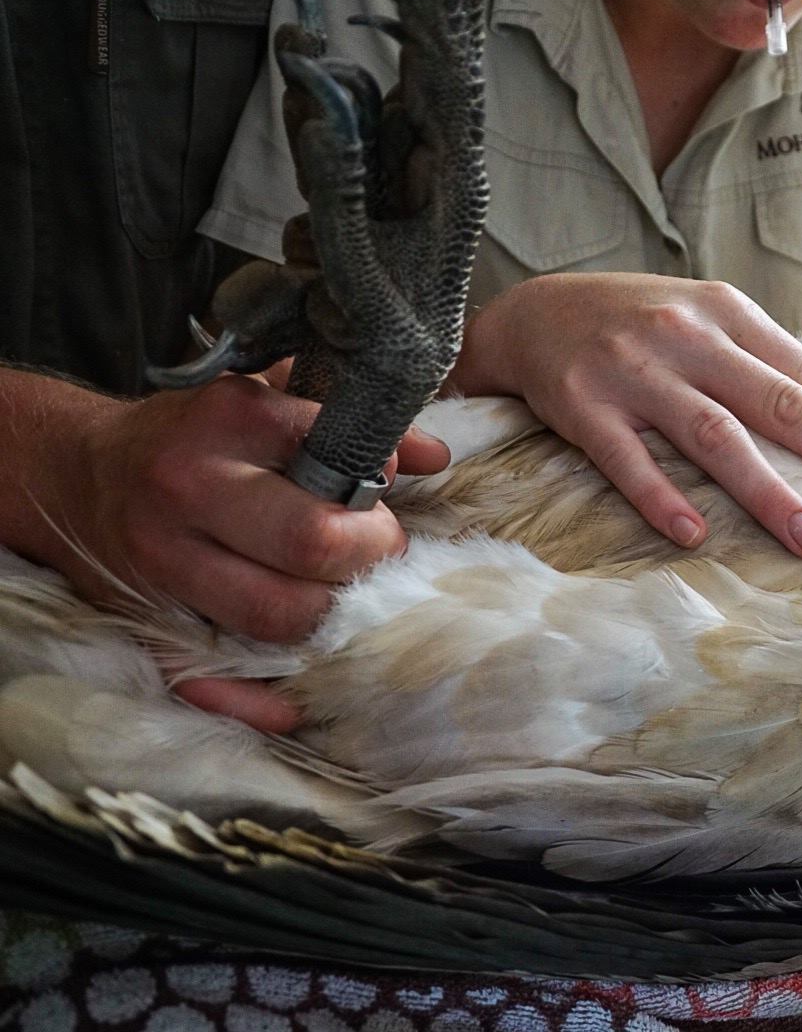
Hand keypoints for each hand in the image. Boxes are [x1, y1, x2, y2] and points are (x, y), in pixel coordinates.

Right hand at [35, 374, 448, 731]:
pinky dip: (260, 700)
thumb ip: (346, 420)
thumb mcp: (265, 399)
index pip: (331, 453)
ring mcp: (163, 560)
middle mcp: (190, 487)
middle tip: (376, 552)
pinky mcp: (144, 618)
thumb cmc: (193, 435)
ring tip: (339, 595)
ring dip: (330, 616)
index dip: (374, 483)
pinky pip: (207, 678)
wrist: (72, 471)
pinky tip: (298, 698)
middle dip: (369, 554)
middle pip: (312, 541)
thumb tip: (432, 456)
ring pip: (275, 614)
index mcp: (228, 421)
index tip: (379, 494)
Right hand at [451, 273, 801, 556]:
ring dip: (765, 489)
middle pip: (772, 400)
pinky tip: (693, 534)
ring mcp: (633, 371)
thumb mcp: (716, 318)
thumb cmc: (639, 320)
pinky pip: (626, 458)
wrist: (532, 312)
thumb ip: (788, 355)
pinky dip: (660, 496)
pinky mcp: (583, 405)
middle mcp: (685, 337)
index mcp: (726, 314)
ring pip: (712, 435)